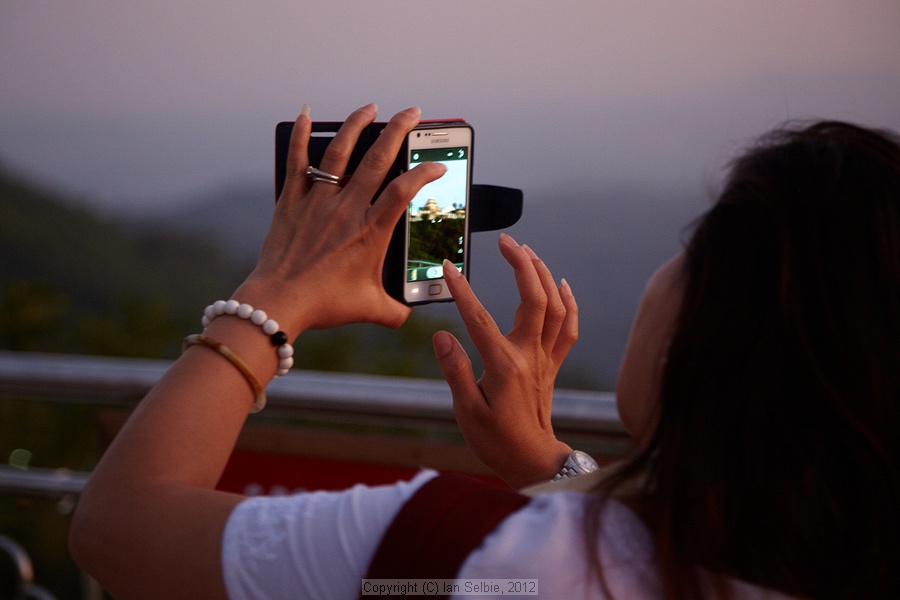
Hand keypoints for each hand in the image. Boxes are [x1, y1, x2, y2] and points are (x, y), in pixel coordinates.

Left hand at [235, 104, 446, 334]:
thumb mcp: (369, 309)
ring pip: (340, 152)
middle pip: (377, 159)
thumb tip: (409, 315)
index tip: (437, 165)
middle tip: (412, 112)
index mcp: (370, 231)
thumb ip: (395, 310)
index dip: (425, 173)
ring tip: (370, 108)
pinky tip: (306, 115)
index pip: (404, 191)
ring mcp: (317, 201)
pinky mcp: (291, 201)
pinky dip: (302, 137)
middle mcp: (346, 209)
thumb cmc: (324, 304)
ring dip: (357, 124)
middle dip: (398, 130)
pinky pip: (297, 161)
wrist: (279, 302)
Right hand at [432, 234, 577, 488]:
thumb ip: (455, 370)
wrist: (533, 462)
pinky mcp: (553, 365)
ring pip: (555, 307)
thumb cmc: (496, 441)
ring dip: (544, 275)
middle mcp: (529, 356)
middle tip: (506, 241)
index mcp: (503, 366)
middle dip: (521, 264)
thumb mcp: (466, 411)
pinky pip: (569, 328)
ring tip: (528, 251)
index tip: (449, 268)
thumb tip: (442, 335)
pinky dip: (569, 303)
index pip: (479, 319)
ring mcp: (545, 359)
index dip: (462, 291)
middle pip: (533, 299)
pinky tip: (562, 284)